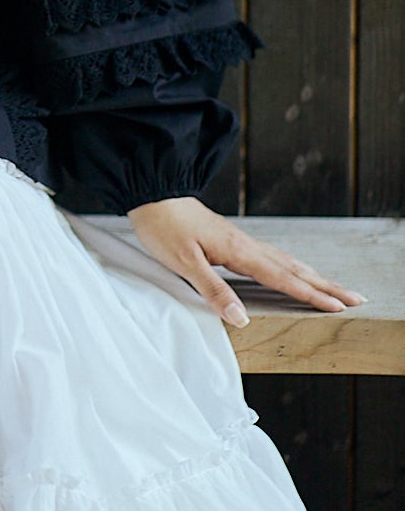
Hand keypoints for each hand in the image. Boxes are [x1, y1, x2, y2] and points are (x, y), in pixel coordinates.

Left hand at [125, 195, 365, 327]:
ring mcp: (240, 240)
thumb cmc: (163, 227)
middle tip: (357, 298)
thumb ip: (213, 290)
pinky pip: (270, 256)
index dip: (311, 295)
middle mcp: (245, 244)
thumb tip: (241, 318)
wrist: (152, 192)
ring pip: (285, 261)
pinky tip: (291, 271)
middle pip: (294, 268)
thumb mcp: (183, 262)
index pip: (283, 278)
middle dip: (326, 285)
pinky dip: (290, 267)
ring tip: (334, 288)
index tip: (340, 306)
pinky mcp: (230, 239)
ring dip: (312, 276)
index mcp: (238, 251)